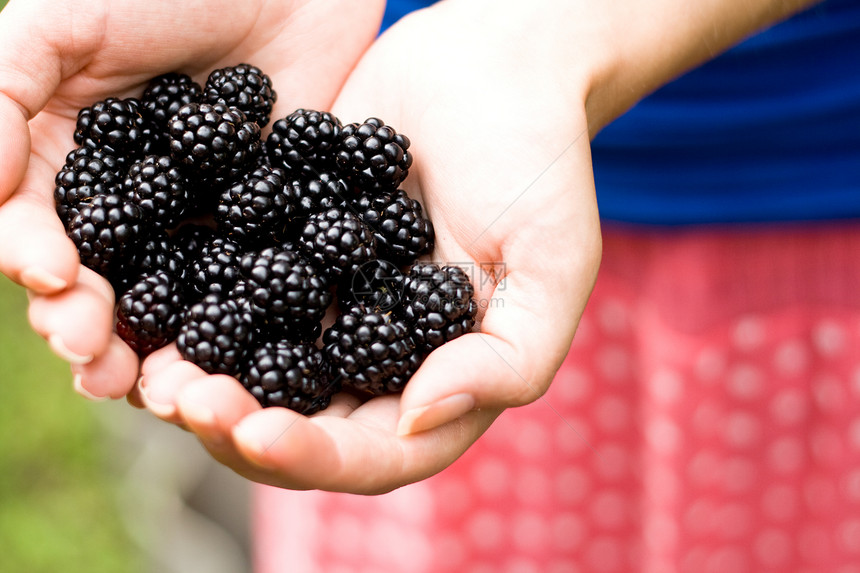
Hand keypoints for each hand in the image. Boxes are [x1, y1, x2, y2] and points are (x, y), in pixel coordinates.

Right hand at [0, 0, 383, 396]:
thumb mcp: (65, 22)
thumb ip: (3, 93)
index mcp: (74, 165)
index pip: (40, 230)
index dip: (37, 261)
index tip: (51, 278)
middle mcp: (137, 210)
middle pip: (103, 286)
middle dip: (90, 327)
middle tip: (96, 362)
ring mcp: (203, 227)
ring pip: (174, 306)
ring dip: (158, 353)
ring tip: (155, 389)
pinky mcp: (271, 235)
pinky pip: (251, 292)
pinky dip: (242, 333)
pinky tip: (239, 366)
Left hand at [143, 0, 601, 492]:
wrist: (489, 66)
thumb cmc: (539, 162)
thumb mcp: (552, 266)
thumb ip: (508, 358)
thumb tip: (415, 419)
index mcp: (439, 377)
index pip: (373, 451)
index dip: (314, 455)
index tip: (258, 432)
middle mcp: (376, 355)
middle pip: (298, 422)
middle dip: (236, 427)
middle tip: (180, 402)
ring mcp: (328, 305)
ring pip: (254, 369)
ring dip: (201, 379)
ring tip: (150, 370)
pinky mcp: (288, 250)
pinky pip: (234, 292)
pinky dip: (192, 307)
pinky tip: (150, 301)